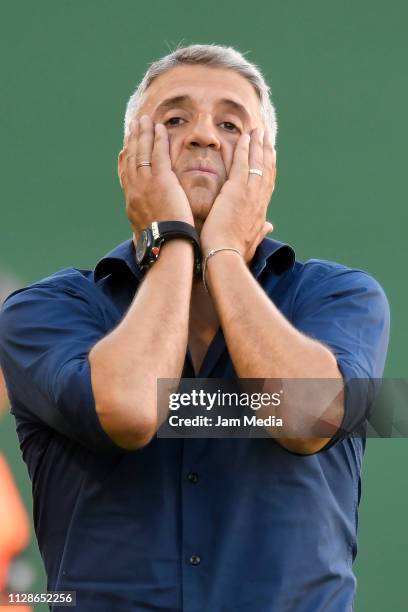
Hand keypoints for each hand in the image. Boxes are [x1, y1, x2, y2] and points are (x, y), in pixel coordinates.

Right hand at [118, 115, 193, 236]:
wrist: (165, 245)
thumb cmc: (160, 245)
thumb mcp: (144, 238)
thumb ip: (142, 231)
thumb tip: (139, 240)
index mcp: (131, 203)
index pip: (125, 176)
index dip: (124, 160)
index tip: (124, 149)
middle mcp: (135, 190)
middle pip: (131, 159)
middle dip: (132, 140)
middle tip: (133, 126)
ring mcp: (147, 183)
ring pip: (142, 152)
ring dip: (143, 133)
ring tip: (144, 120)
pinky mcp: (162, 180)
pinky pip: (159, 154)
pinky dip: (158, 139)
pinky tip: (159, 127)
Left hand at [200, 128, 275, 262]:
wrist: (226, 257)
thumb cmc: (235, 253)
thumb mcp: (252, 242)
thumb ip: (260, 231)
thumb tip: (270, 227)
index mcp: (261, 212)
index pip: (267, 185)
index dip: (269, 168)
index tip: (270, 155)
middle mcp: (260, 199)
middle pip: (267, 170)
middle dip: (267, 151)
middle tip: (267, 136)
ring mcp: (250, 193)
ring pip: (258, 163)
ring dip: (258, 144)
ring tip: (258, 130)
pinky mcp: (237, 190)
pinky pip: (243, 163)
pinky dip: (245, 149)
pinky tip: (245, 137)